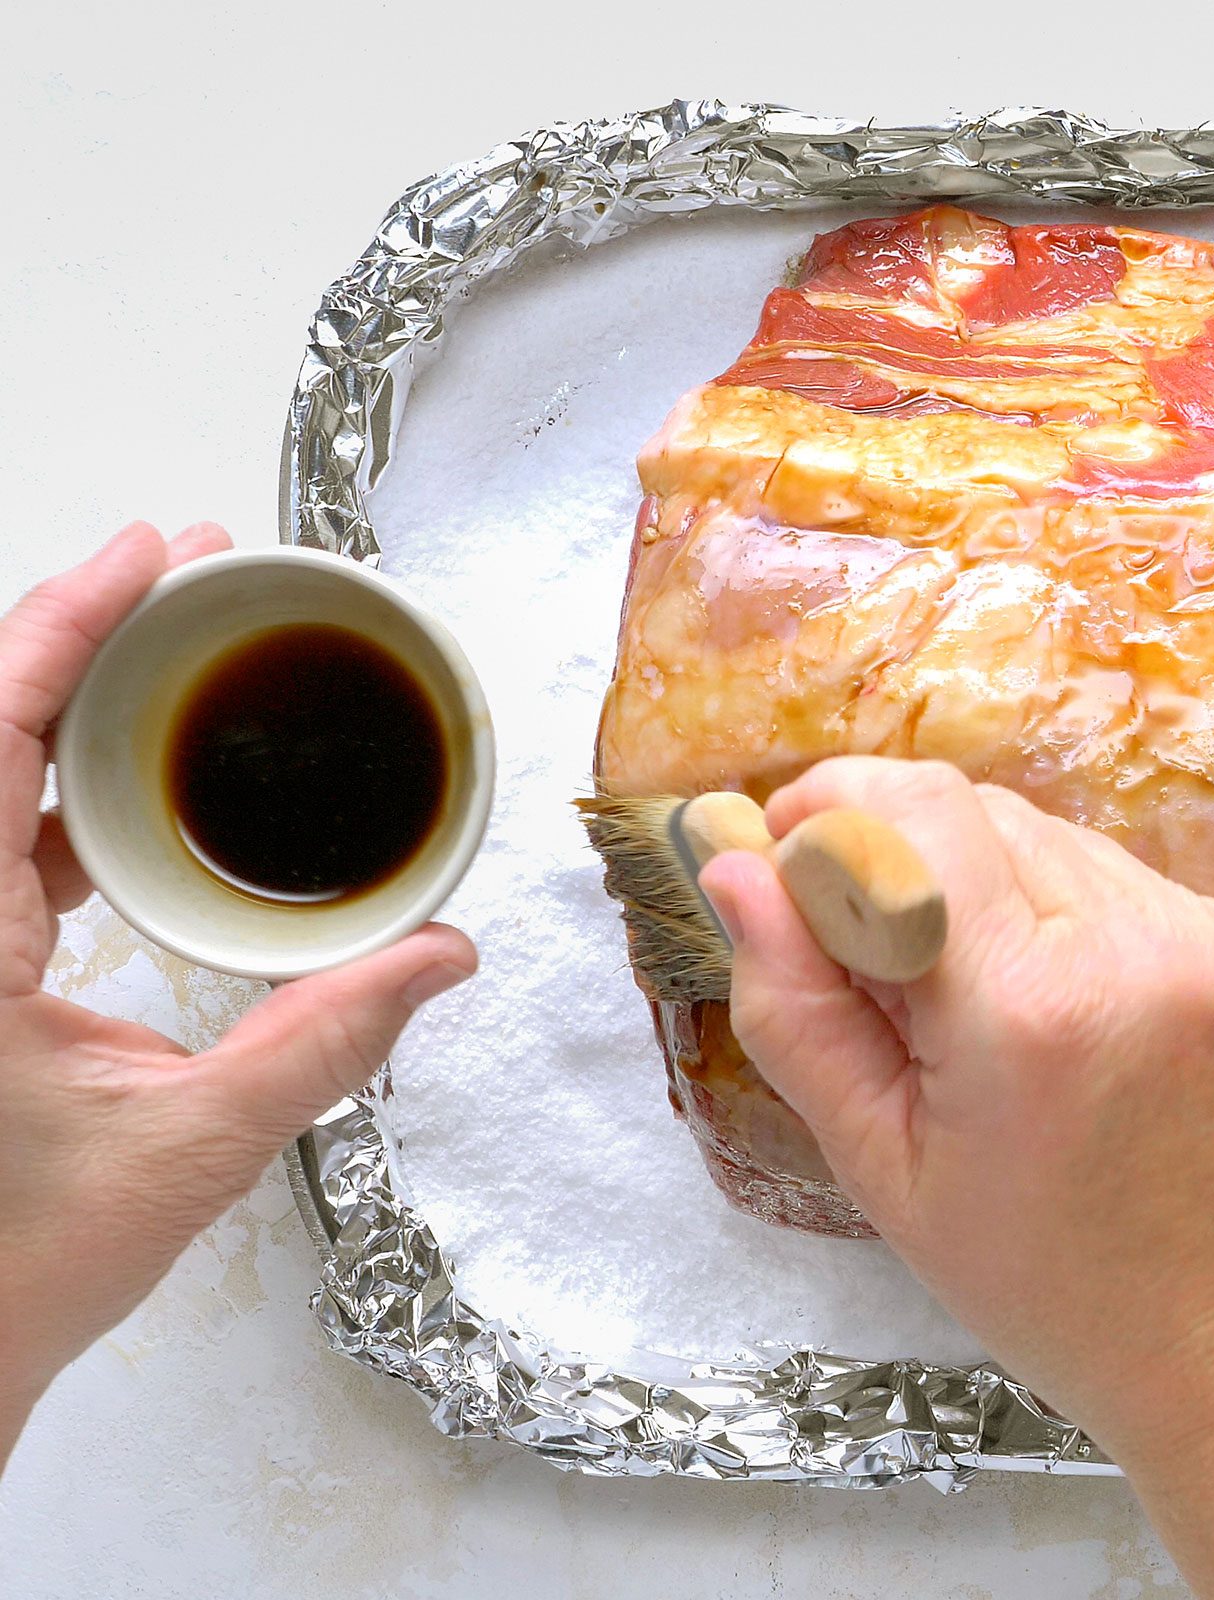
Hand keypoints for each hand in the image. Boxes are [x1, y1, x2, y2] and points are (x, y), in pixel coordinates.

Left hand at [0, 524, 476, 1461]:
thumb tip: (444, 957)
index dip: (65, 624)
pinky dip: (61, 780)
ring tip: (174, 644)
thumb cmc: (23, 1265)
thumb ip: (326, 1040)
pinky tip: (129, 773)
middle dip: (87, 631)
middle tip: (190, 573)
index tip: (151, 557)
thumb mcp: (195, 1145)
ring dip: (73, 697)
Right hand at [697, 755, 1213, 1454]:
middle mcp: (1126, 941)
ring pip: (1043, 834)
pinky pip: (1114, 878)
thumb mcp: (885, 1171)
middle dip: (889, 851)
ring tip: (966, 1006)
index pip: (908, 812)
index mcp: (1025, 1008)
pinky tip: (1055, 1015)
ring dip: (975, 885)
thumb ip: (797, 1010)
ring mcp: (1200, 931)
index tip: (779, 860)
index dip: (825, 811)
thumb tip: (736, 873)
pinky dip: (1057, 916)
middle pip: (970, 808)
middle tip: (857, 952)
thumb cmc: (1054, 1286)